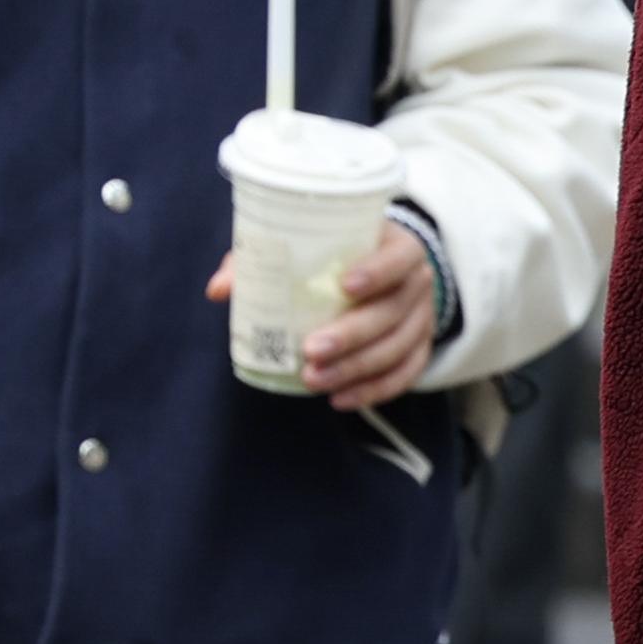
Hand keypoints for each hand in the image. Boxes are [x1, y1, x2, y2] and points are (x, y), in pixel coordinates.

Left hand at [211, 222, 440, 411]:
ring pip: (398, 348)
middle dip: (351, 335)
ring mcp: (423, 318)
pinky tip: (340, 400)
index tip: (344, 285)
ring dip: (356, 370)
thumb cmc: (342, 253)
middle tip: (311, 351)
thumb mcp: (311, 243)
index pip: (398, 257)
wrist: (391, 269)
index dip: (377, 271)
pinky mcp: (420, 348)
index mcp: (397, 245)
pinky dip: (374, 391)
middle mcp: (418, 282)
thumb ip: (265, 258)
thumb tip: (219, 290)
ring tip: (314, 381)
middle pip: (392, 312)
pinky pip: (405, 375)